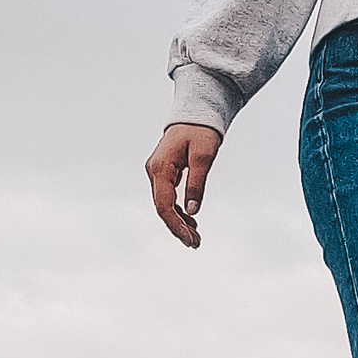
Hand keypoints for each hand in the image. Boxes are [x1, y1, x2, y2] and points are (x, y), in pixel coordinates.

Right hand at [146, 123, 221, 248]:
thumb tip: (192, 211)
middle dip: (178, 228)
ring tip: (195, 238)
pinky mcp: (164, 173)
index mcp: (160, 167)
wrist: (195, 113)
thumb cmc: (201, 131)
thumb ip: (197, 183)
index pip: (163, 205)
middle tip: (196, 244)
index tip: (190, 240)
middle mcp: (154, 171)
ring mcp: (157, 172)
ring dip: (179, 222)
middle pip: (162, 208)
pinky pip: (168, 197)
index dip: (175, 225)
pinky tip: (191, 222)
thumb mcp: (203, 157)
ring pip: (164, 204)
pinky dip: (178, 211)